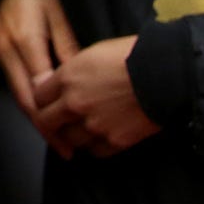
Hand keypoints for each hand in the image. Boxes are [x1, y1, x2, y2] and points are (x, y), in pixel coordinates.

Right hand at [0, 0, 79, 130]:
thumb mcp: (59, 15)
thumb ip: (68, 47)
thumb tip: (78, 81)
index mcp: (24, 42)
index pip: (37, 89)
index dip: (54, 115)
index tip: (72, 135)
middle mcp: (7, 53)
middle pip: (24, 100)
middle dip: (45, 128)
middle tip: (67, 150)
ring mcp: (0, 55)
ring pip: (18, 97)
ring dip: (37, 121)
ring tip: (59, 141)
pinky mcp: (0, 56)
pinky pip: (16, 86)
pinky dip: (31, 105)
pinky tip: (46, 117)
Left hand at [32, 38, 160, 157]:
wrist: (167, 74)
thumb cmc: (134, 55)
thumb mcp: (94, 52)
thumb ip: (72, 72)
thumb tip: (62, 82)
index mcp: (67, 78)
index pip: (37, 97)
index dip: (42, 100)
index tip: (47, 102)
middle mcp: (74, 104)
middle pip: (46, 122)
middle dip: (50, 122)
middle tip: (56, 123)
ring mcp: (94, 125)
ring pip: (69, 140)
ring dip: (72, 136)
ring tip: (80, 130)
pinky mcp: (115, 141)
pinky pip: (95, 151)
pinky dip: (95, 147)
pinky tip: (100, 138)